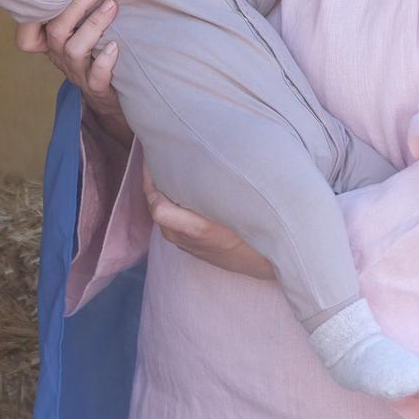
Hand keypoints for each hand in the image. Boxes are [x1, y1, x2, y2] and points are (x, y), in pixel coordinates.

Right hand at [16, 0, 129, 143]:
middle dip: (76, 7)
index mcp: (51, 42)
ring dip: (93, 25)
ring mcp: (77, 72)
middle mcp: (59, 56)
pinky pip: (96, 76)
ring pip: (74, 49)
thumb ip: (73, 7)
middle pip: (56, 31)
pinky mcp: (96, 87)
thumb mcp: (77, 30)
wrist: (111, 93)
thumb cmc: (94, 50)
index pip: (27, 35)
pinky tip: (115, 45)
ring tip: (112, 6)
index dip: (29, 17)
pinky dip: (105, 60)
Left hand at [143, 167, 276, 279]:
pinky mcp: (191, 247)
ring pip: (162, 216)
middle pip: (154, 207)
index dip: (150, 180)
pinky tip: (179, 192)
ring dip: (160, 194)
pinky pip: (171, 223)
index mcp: (196, 229)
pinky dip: (169, 205)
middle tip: (158, 156)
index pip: (157, 207)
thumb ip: (220, 192)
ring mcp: (186, 245)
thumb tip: (210, 161)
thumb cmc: (259, 234)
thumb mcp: (243, 211)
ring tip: (166, 170)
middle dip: (153, 182)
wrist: (268, 263)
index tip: (153, 157)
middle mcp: (185, 239)